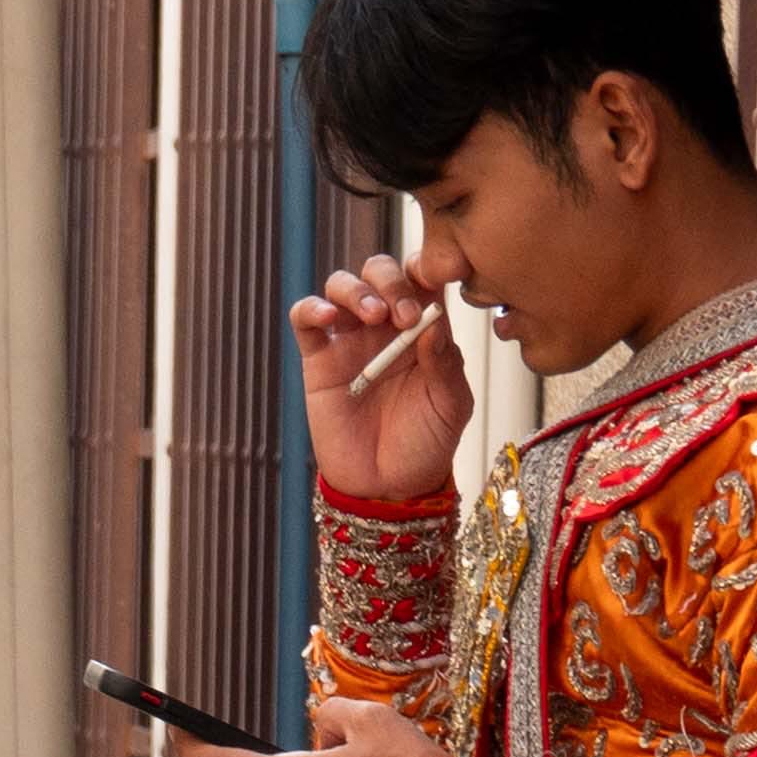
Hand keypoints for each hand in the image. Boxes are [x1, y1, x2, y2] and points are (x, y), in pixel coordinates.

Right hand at [294, 251, 472, 501]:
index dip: (424, 269)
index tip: (432, 288)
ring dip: (356, 290)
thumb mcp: (451, 406)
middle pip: (380, 272)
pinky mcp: (318, 360)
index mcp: (423, 327)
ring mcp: (350, 340)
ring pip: (342, 285)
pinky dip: (312, 308)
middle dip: (391, 281)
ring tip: (372, 318)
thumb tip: (432, 321)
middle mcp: (385, 326)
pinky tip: (328, 318)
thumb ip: (446, 362)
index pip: (421, 277)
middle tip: (403, 316)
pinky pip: (305, 318)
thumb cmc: (426, 444)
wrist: (389, 487)